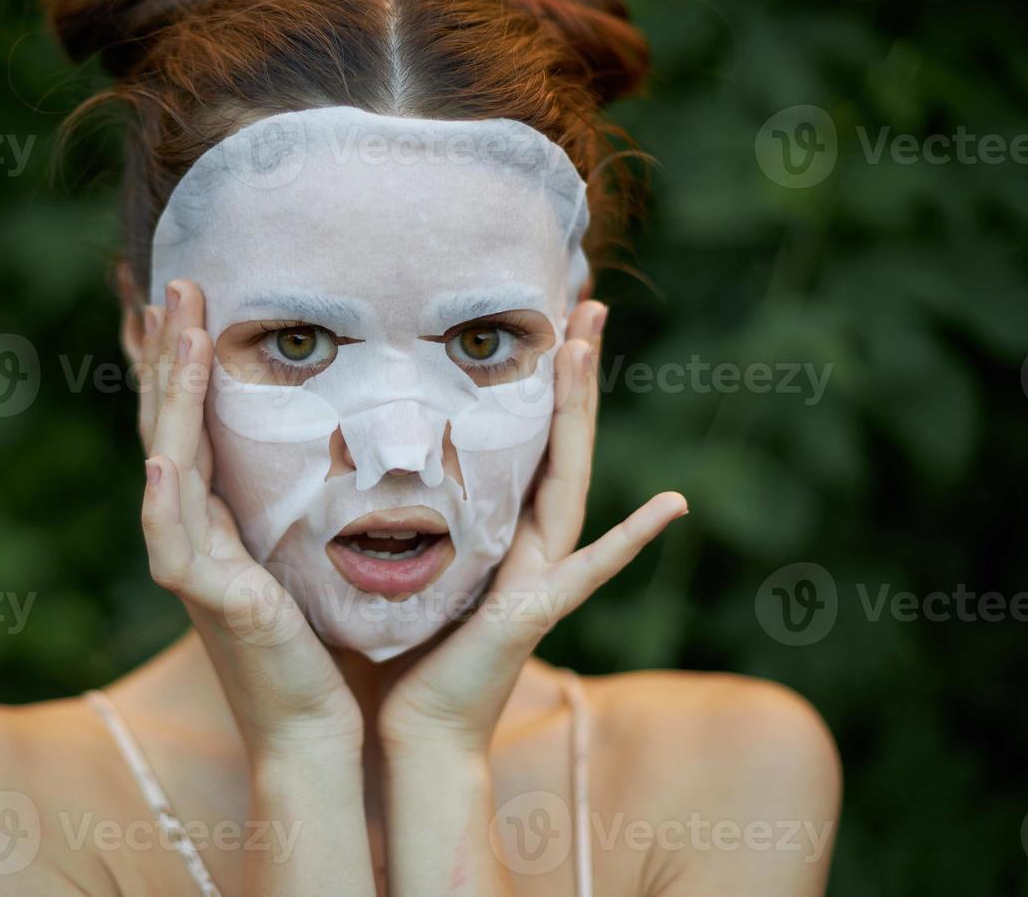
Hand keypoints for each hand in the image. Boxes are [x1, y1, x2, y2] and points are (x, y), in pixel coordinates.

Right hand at [138, 279, 363, 761]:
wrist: (315, 724)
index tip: (185, 296)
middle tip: (175, 283)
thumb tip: (319, 428)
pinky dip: (165, 500)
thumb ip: (290, 494)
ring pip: (166, 465)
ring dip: (169, 398)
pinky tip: (165, 461)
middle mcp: (189, 531)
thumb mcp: (300, 546)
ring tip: (175, 331)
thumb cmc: (317, 640)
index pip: (188, 421)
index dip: (180, 361)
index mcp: (212, 515)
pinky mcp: (210, 603)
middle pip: (167, 426)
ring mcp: (191, 566)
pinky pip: (175, 543)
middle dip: (168, 354)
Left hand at [378, 300, 688, 754]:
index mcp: (499, 530)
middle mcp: (531, 544)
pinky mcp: (537, 611)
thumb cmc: (403, 651)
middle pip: (558, 442)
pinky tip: (671, 504)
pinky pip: (590, 569)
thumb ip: (402, 511)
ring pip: (570, 479)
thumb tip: (355, 449)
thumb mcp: (401, 560)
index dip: (537, 381)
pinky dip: (632, 540)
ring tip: (590, 348)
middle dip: (573, 373)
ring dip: (581, 415)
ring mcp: (543, 575)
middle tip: (586, 299)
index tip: (542, 317)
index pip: (524, 440)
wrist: (416, 728)